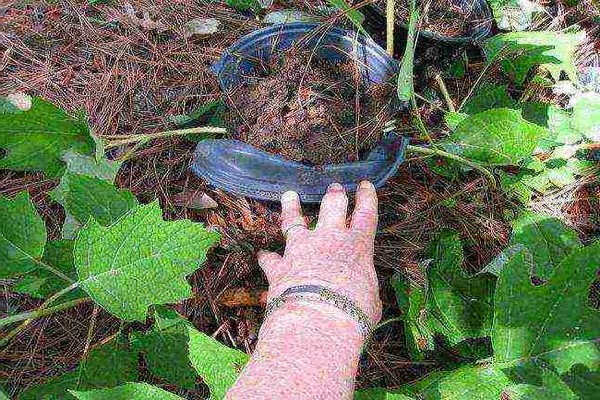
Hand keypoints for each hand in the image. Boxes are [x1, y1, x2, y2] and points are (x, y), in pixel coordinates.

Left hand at [257, 181, 381, 323]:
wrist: (319, 320)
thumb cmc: (354, 314)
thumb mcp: (371, 299)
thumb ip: (365, 288)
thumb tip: (364, 294)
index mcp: (358, 246)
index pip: (366, 214)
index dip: (366, 197)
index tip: (364, 185)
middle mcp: (329, 239)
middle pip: (332, 206)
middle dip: (334, 194)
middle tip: (334, 187)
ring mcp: (301, 249)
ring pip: (294, 220)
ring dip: (291, 207)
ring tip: (290, 196)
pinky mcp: (280, 265)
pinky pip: (270, 258)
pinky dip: (267, 257)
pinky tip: (262, 255)